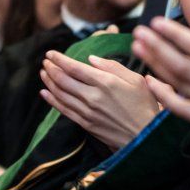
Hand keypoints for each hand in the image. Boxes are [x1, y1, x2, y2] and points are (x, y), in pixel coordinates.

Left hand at [39, 51, 158, 151]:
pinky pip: (63, 110)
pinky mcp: (86, 124)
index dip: (59, 59)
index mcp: (105, 82)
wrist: (145, 136)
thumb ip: (113, 66)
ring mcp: (87, 112)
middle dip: (51, 68)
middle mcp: (93, 96)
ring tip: (43, 73)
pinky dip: (52, 100)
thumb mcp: (135, 80)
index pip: (74, 68)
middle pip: (63, 80)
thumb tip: (91, 59)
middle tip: (45, 61)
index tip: (50, 53)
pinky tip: (45, 93)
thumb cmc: (144, 105)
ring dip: (49, 82)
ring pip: (60, 94)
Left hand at [133, 6, 189, 169]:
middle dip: (157, 46)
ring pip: (178, 83)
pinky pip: (182, 109)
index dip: (175, 34)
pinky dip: (164, 96)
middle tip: (138, 31)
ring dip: (156, 64)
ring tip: (138, 48)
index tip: (157, 22)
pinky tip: (151, 82)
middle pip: (181, 64)